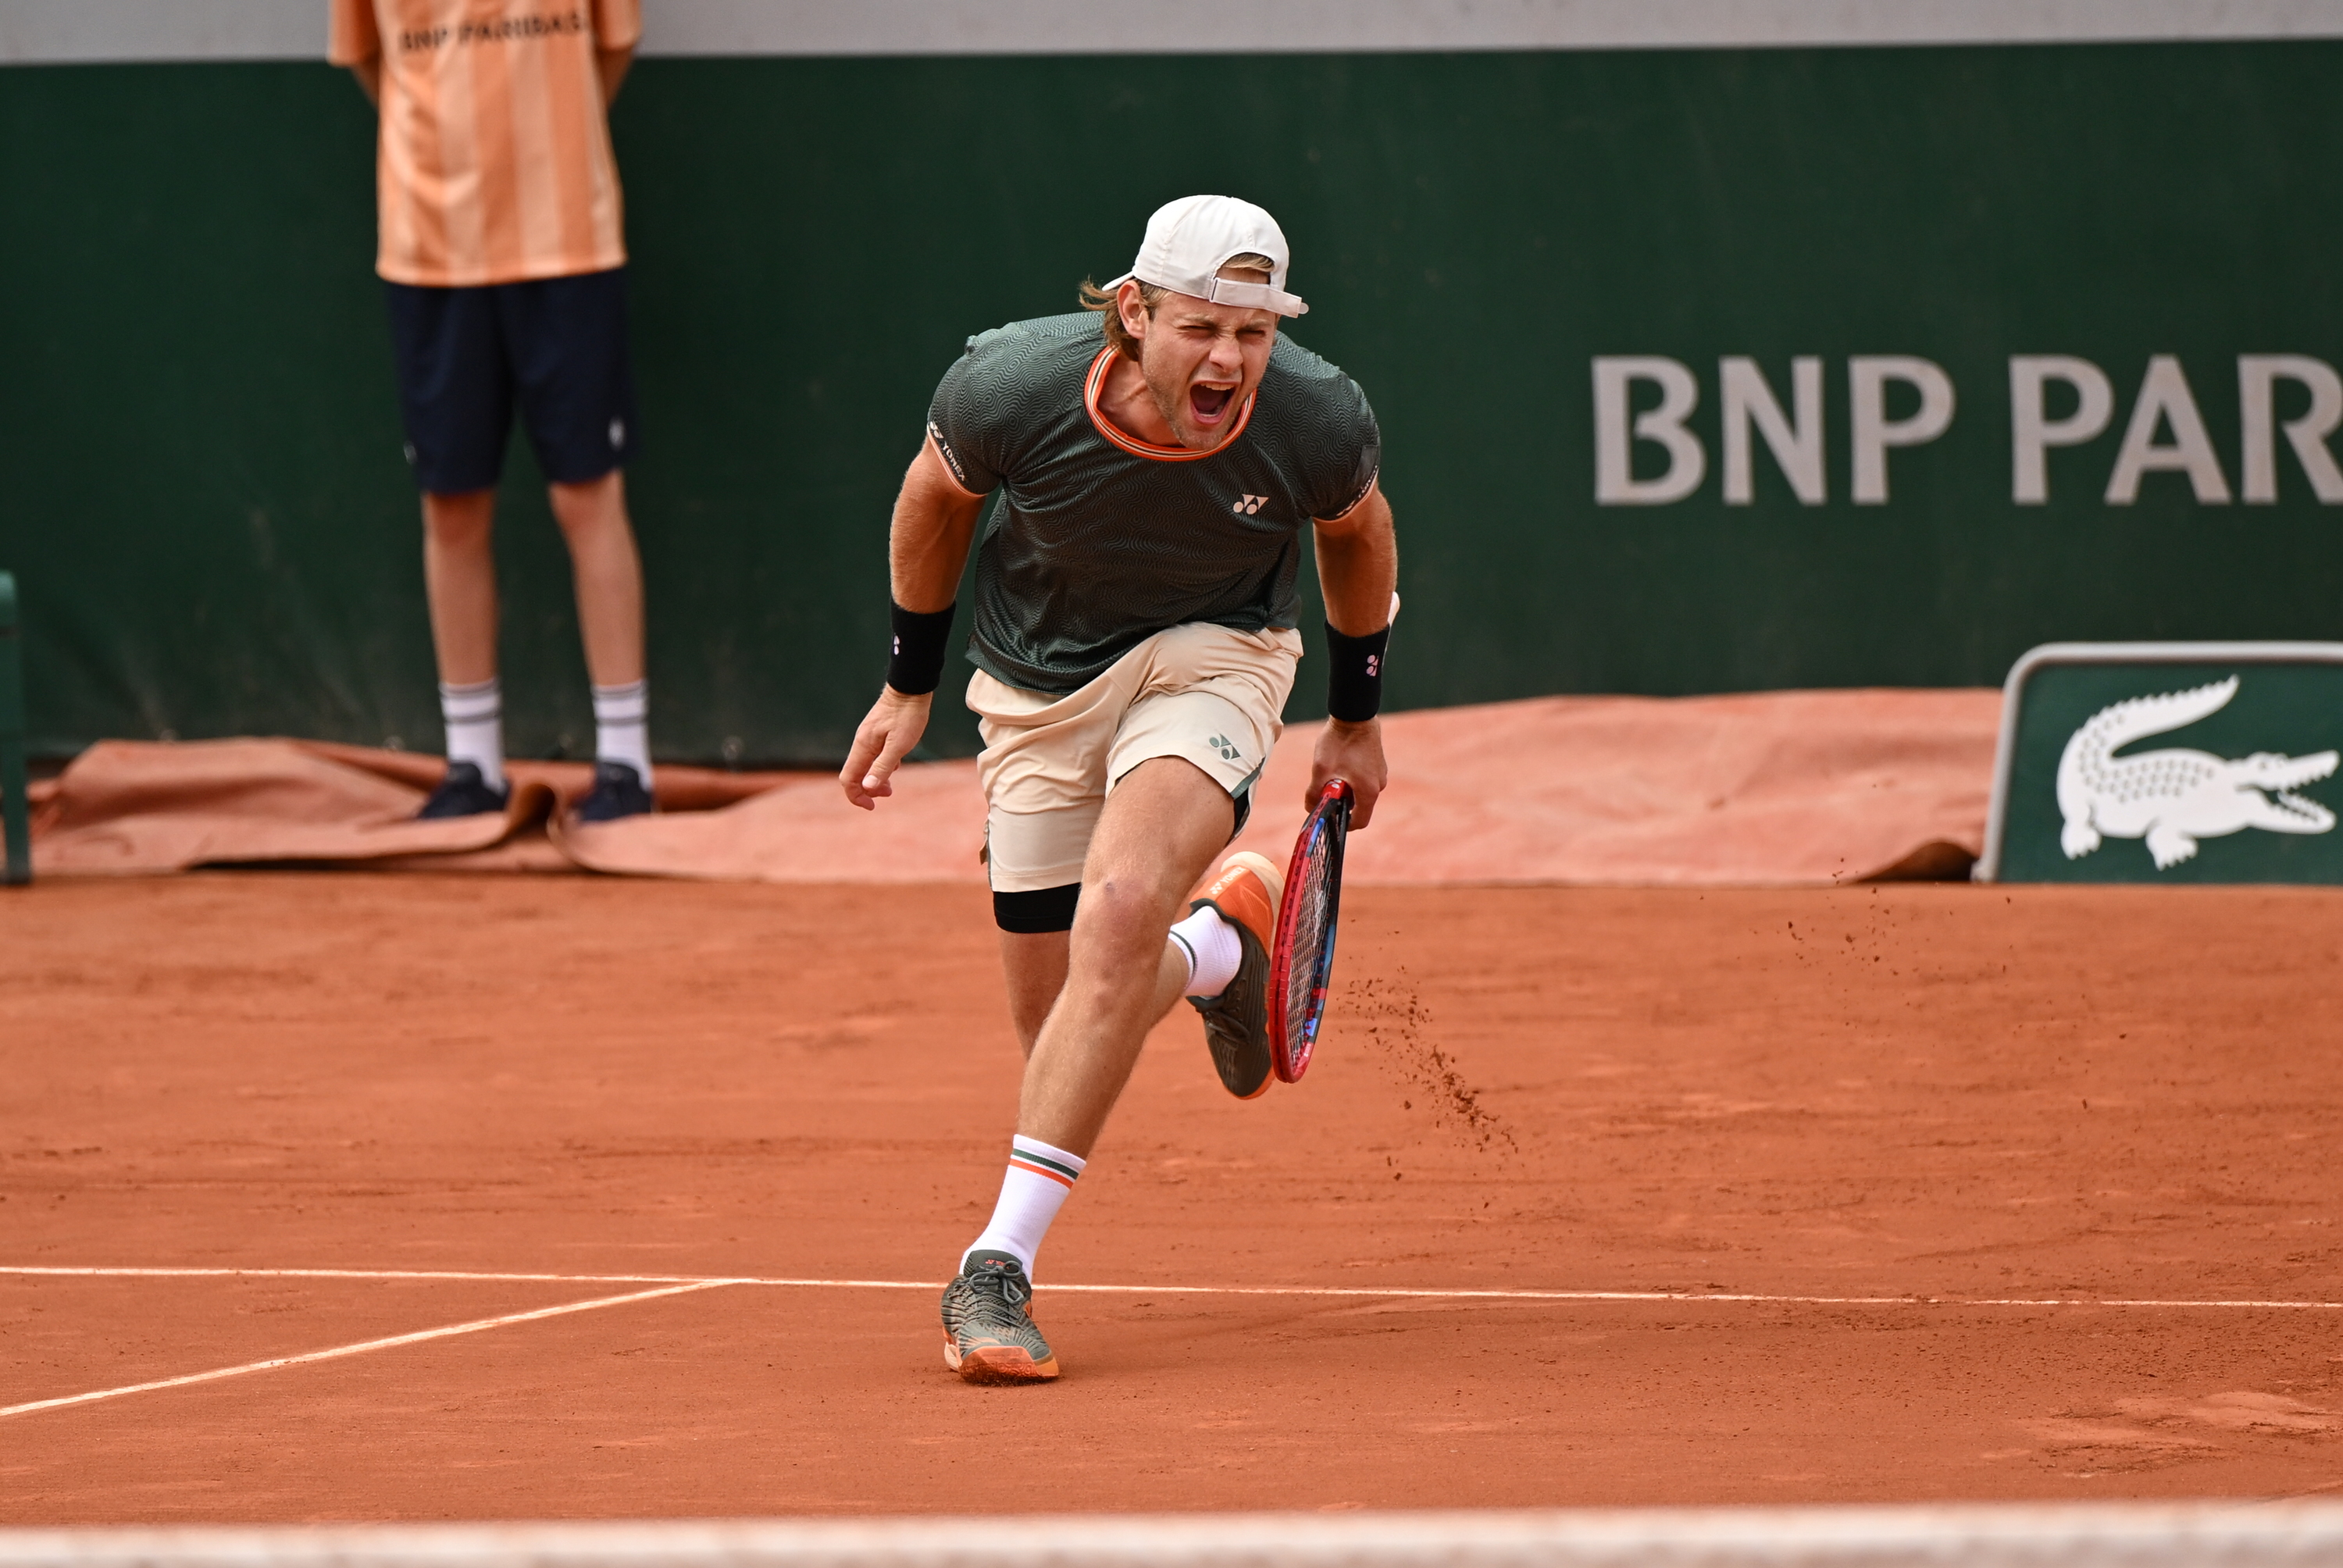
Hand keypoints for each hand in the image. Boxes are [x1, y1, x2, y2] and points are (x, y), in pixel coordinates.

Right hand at [839, 687, 933, 809]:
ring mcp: (868, 738)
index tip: (872, 806)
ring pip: (865, 765)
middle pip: (855, 775)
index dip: (856, 796)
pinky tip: (897, 763)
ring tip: (892, 784)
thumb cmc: (907, 716)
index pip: (848, 779)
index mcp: (863, 748)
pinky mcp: (876, 733)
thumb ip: (882, 767)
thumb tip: (868, 788)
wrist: (911, 688)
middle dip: (868, 789)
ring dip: (876, 778)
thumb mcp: (899, 746)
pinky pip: (873, 756)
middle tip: (889, 793)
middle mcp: (861, 743)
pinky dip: (882, 765)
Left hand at [1309, 717, 1386, 829]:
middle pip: (1359, 806)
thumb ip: (1314, 793)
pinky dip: (1351, 777)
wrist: (1355, 714)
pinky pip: (1363, 778)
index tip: (1330, 818)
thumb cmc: (1339, 742)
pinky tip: (1340, 762)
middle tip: (1325, 791)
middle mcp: (1378, 785)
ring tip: (1331, 772)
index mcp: (1368, 792)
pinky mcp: (1377, 763)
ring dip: (1345, 788)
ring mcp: (1380, 773)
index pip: (1359, 821)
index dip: (1343, 824)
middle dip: (1341, 803)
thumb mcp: (1321, 770)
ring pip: (1360, 791)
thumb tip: (1310, 808)